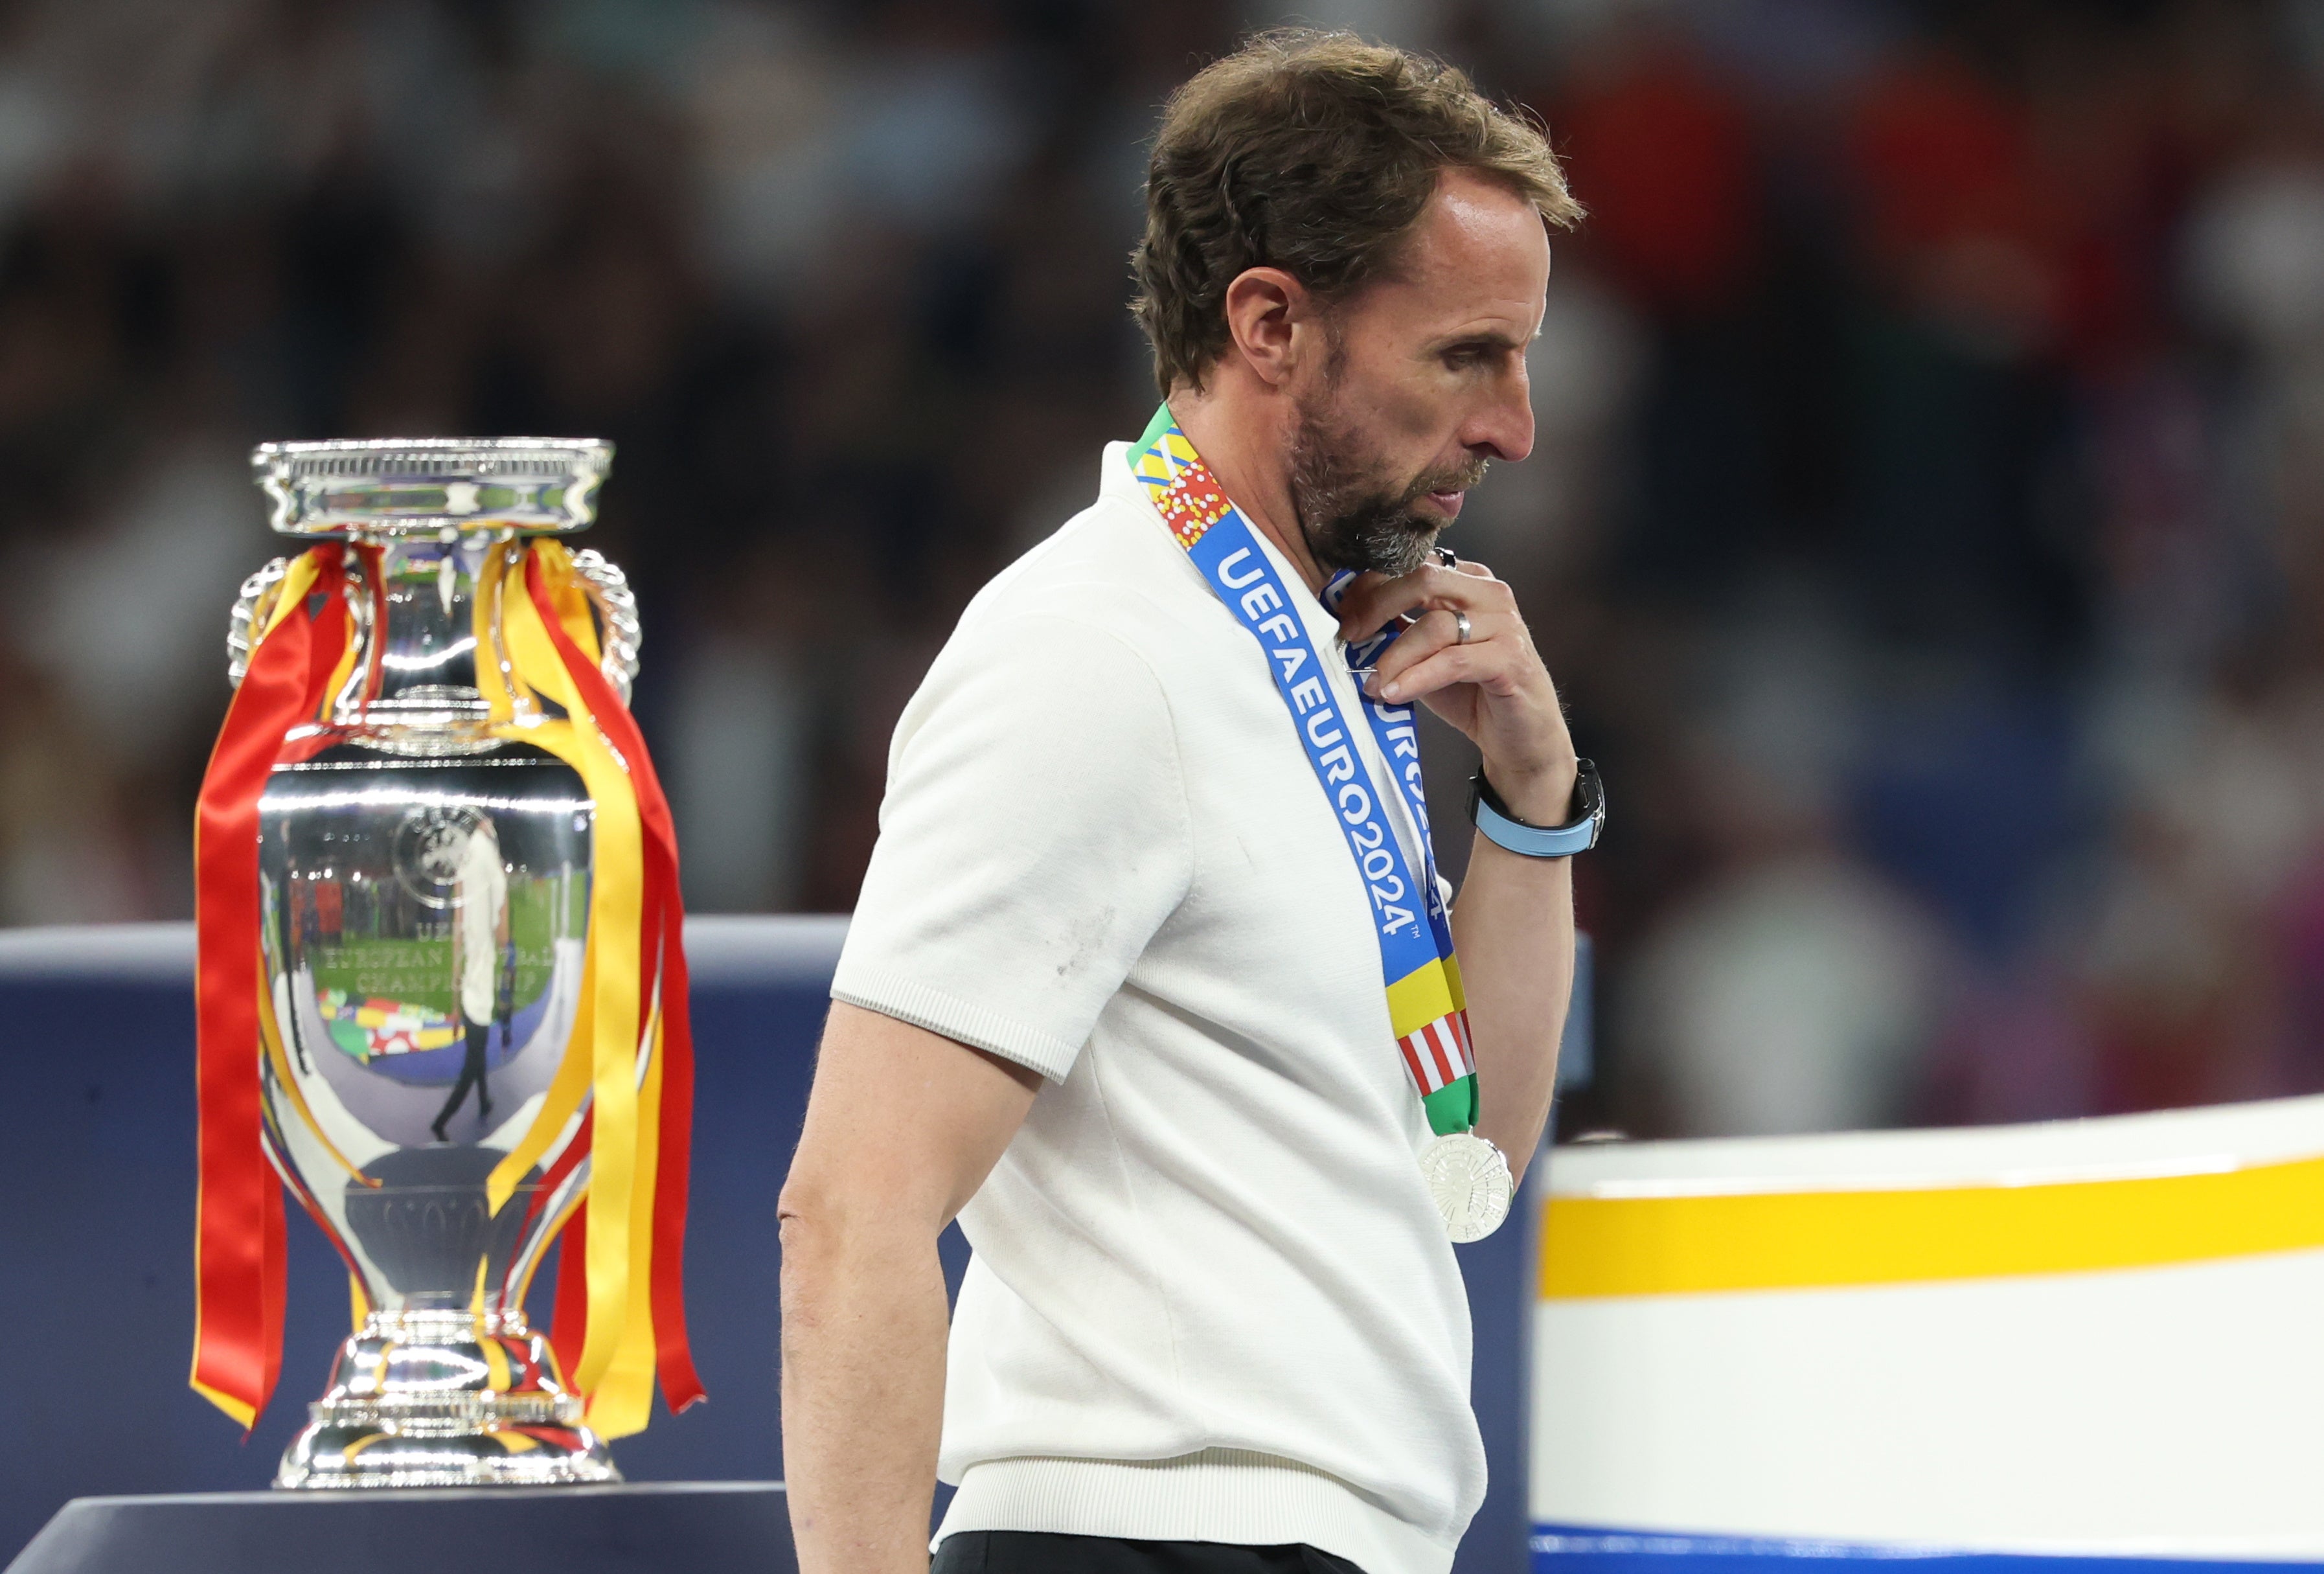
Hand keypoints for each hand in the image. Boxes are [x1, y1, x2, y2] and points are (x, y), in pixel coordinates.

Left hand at [1336, 555, 1577, 823]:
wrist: (1519, 737)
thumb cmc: (1471, 692)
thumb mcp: (1426, 654)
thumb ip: (1398, 629)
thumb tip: (1348, 618)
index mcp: (1469, 581)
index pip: (1414, 564)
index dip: (1372, 584)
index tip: (1342, 612)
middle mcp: (1490, 594)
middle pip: (1423, 579)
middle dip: (1378, 606)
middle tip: (1349, 636)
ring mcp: (1505, 625)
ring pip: (1435, 625)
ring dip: (1395, 656)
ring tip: (1372, 682)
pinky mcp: (1511, 659)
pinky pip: (1453, 661)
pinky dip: (1416, 678)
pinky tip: (1393, 694)